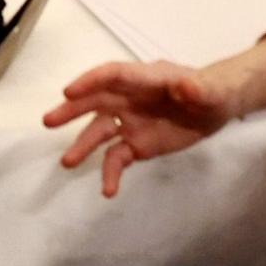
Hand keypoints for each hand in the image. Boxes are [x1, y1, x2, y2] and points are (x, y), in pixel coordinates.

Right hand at [44, 60, 241, 194]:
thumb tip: (186, 86)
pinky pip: (117, 159)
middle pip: (96, 101)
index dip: (91, 81)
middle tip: (48, 121)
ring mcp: (130, 122)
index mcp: (145, 79)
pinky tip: (108, 190)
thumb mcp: (212, 89)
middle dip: (72, 110)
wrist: (217, 108)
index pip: (113, 75)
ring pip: (100, 132)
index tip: (69, 91)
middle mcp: (130, 99)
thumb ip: (198, 88)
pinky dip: (110, 173)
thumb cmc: (212, 89)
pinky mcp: (136, 145)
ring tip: (67, 162)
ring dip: (83, 145)